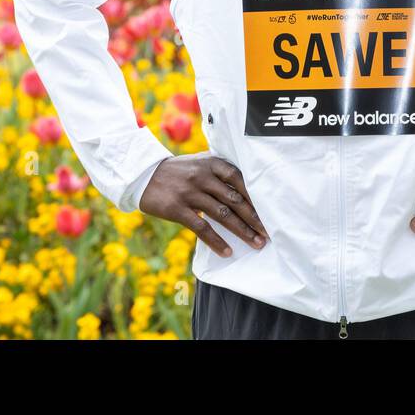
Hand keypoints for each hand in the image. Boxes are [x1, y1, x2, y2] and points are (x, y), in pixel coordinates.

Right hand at [139, 153, 268, 257]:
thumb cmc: (178, 171)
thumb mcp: (200, 163)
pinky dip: (216, 241)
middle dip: (254, 218)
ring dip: (242, 231)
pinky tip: (227, 251)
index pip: (240, 180)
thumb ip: (221, 172)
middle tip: (268, 232)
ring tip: (256, 243)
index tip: (270, 212)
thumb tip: (248, 192)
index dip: (256, 197)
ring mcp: (190, 193)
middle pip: (235, 200)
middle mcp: (203, 176)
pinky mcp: (177, 209)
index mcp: (212, 163)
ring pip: (222, 215)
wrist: (144, 175)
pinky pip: (202, 228)